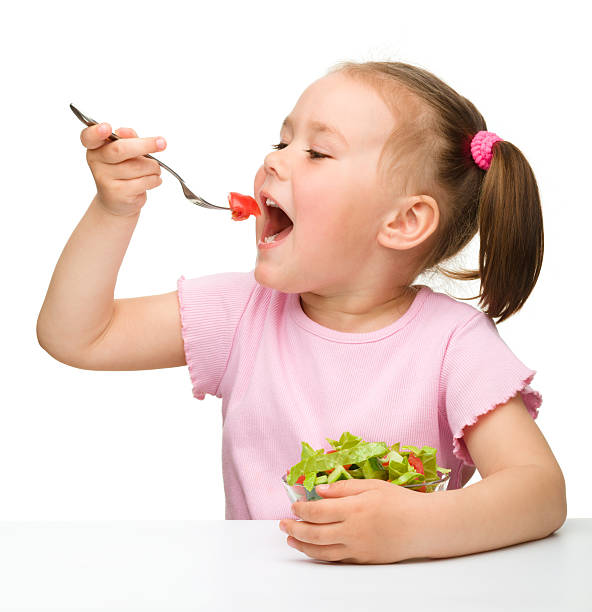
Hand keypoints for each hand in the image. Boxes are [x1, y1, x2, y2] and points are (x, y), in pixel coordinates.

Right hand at [80, 123, 166, 216]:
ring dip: (153, 167)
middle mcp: (96, 162)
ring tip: (155, 170)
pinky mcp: (118, 193)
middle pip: (120, 150)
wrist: (118, 200)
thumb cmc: (123, 171)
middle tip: (162, 143)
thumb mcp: (125, 151)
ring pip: (138, 166)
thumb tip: (127, 132)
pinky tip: (154, 179)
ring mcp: (105, 179)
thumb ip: (128, 138)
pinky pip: (144, 181)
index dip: (96, 131)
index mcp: (95, 147)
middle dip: (145, 145)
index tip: (107, 127)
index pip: (89, 137)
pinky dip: (154, 179)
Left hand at [279, 479, 424, 563]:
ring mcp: (357, 548)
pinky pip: (336, 559)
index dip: (301, 509)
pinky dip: (320, 555)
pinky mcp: (363, 560)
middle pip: (315, 533)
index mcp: (354, 509)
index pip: (318, 511)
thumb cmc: (400, 502)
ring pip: (322, 551)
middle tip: (283, 524)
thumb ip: (343, 488)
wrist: (423, 527)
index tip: (294, 506)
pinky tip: (313, 549)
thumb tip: (319, 490)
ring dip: (303, 545)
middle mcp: (352, 531)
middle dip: (295, 529)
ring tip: (291, 539)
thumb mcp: (372, 485)